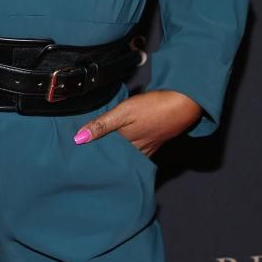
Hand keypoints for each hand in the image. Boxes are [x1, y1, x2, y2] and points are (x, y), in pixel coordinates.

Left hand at [73, 90, 203, 156]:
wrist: (184, 104)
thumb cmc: (154, 107)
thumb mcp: (124, 113)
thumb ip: (102, 124)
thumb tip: (79, 139)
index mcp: (126, 144)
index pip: (104, 153)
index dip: (91, 154)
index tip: (77, 155)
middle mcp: (137, 150)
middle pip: (115, 156)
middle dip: (103, 156)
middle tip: (85, 157)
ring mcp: (147, 147)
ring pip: (127, 154)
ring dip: (116, 153)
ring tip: (100, 152)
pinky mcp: (155, 141)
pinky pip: (138, 150)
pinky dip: (129, 149)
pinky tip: (125, 144)